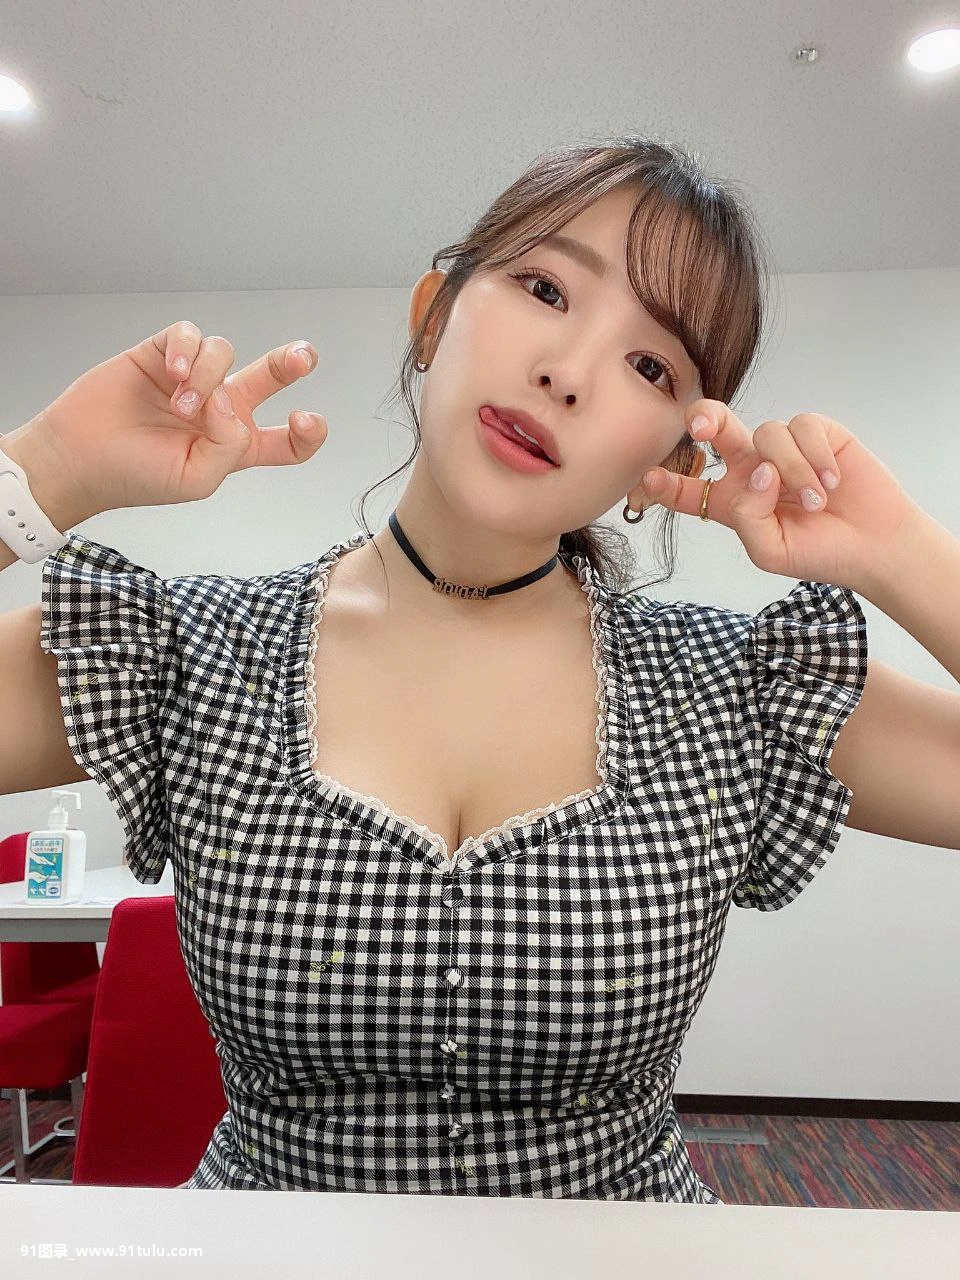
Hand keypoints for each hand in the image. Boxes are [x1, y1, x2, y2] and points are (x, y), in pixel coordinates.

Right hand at [5, 320, 327, 517]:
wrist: (79, 458)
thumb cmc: (135, 476)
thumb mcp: (196, 480)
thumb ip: (228, 446)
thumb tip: (230, 401)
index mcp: (235, 446)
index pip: (286, 439)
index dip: (307, 432)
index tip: (306, 419)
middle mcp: (219, 409)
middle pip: (269, 377)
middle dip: (290, 363)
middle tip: (303, 356)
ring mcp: (192, 379)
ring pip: (224, 354)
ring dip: (208, 377)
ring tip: (179, 404)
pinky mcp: (161, 354)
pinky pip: (190, 335)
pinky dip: (188, 349)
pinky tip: (175, 371)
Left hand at [638, 401, 924, 590]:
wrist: (875, 545)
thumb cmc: (821, 553)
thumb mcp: (770, 551)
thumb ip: (748, 518)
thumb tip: (757, 472)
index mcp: (734, 502)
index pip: (691, 490)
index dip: (668, 483)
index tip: (649, 478)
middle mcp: (753, 469)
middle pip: (716, 431)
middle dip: (704, 419)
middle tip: (702, 425)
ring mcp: (783, 449)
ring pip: (767, 434)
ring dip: (792, 471)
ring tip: (817, 502)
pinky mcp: (817, 434)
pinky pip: (802, 427)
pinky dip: (815, 456)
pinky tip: (832, 482)